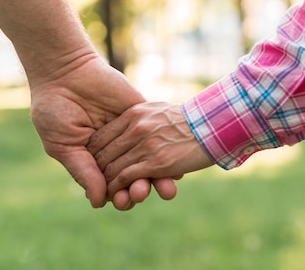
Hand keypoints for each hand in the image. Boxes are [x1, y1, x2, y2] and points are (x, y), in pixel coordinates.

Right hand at [29, 54, 176, 209]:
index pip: (111, 186)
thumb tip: (99, 202)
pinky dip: (168, 150)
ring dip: (157, 178)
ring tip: (162, 188)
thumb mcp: (64, 145)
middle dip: (139, 190)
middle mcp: (114, 150)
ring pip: (148, 161)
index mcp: (93, 161)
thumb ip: (83, 172)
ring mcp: (129, 133)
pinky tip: (175, 165)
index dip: (119, 196)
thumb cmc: (55, 110)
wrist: (65, 72)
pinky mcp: (141, 114)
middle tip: (140, 194)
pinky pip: (158, 134)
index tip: (122, 201)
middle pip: (133, 178)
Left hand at [88, 102, 213, 198]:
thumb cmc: (187, 119)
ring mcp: (144, 145)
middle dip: (95, 170)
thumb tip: (128, 125)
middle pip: (103, 152)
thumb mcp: (157, 110)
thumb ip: (139, 118)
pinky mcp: (155, 162)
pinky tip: (113, 194)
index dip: (93, 152)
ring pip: (112, 167)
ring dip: (104, 183)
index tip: (92, 164)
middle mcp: (135, 128)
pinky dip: (115, 188)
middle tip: (92, 182)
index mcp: (134, 114)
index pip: (102, 135)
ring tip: (101, 192)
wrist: (212, 124)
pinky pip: (125, 177)